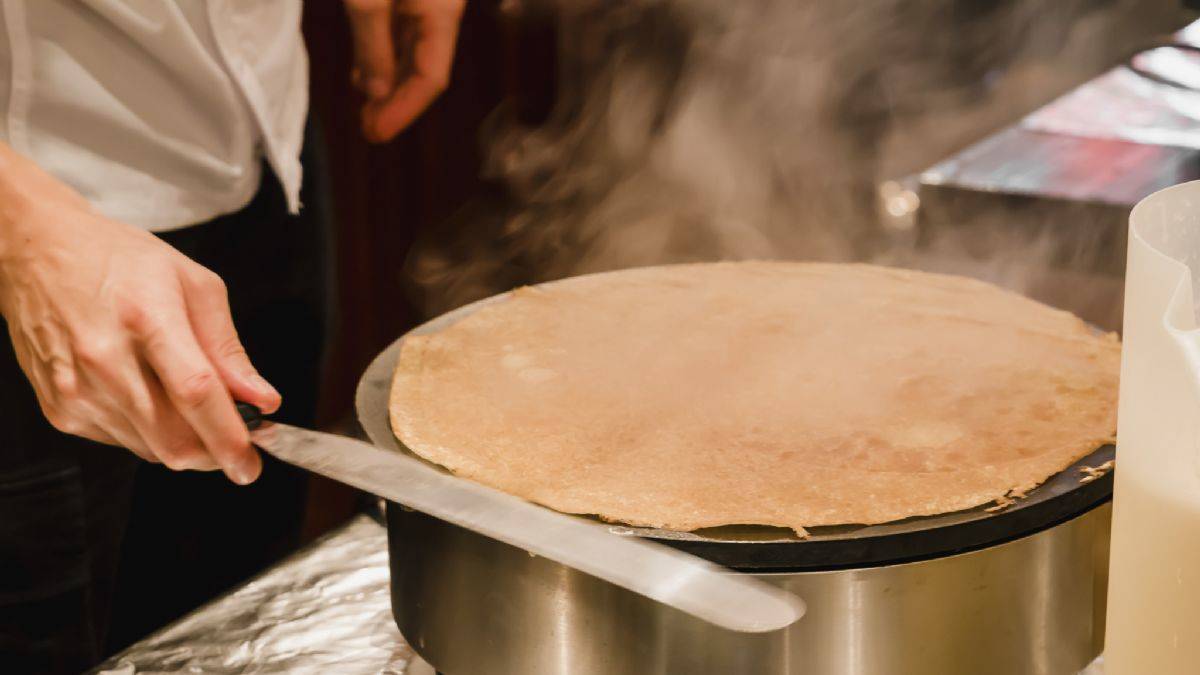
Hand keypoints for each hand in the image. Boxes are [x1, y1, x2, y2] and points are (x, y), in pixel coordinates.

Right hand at [0, 144, 280, 483]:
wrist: (38, 252)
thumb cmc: (122, 261)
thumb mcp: (194, 285)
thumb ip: (229, 350)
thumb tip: (262, 400)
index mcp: (147, 319)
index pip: (196, 394)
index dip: (230, 438)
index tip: (251, 464)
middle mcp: (105, 360)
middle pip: (173, 439)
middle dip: (214, 453)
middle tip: (236, 441)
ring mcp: (76, 389)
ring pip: (151, 449)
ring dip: (184, 441)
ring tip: (188, 402)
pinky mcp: (59, 408)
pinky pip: (122, 441)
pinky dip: (149, 432)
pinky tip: (148, 394)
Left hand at [344, 0, 465, 142]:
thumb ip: (372, 44)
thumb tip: (376, 92)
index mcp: (442, 11)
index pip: (432, 76)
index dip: (405, 110)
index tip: (379, 132)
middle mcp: (439, 10)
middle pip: (424, 70)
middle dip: (396, 103)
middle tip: (369, 130)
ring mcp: (424, 2)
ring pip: (411, 56)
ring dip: (388, 86)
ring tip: (366, 110)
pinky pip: (398, 36)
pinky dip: (382, 60)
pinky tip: (364, 77)